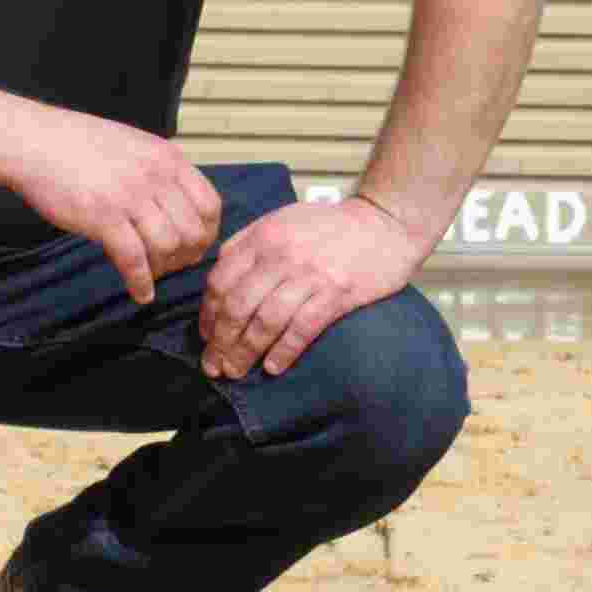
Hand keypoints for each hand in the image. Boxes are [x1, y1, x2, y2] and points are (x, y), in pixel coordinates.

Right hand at [4, 108, 221, 303]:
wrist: (34, 141)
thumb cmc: (80, 145)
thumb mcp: (135, 146)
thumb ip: (161, 173)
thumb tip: (179, 207)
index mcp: (168, 159)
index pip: (210, 205)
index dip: (207, 233)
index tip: (194, 246)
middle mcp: (155, 177)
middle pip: (193, 232)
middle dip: (187, 256)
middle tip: (172, 266)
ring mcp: (129, 197)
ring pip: (168, 247)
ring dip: (163, 269)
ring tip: (152, 275)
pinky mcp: (102, 217)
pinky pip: (134, 260)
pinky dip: (141, 283)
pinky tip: (140, 293)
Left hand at [201, 193, 426, 379]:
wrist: (384, 223)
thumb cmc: (331, 225)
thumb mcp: (283, 219)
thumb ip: (249, 241)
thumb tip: (220, 274)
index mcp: (264, 236)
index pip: (222, 280)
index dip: (209, 314)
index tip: (207, 337)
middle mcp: (282, 255)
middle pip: (238, 305)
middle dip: (221, 341)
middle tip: (214, 365)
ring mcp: (310, 275)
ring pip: (266, 321)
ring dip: (246, 352)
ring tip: (236, 371)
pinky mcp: (337, 293)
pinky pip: (302, 328)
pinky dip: (284, 351)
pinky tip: (273, 367)